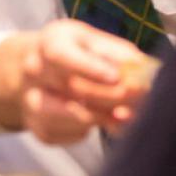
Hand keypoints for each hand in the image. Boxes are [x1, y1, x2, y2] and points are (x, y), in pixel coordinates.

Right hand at [0, 20, 153, 144]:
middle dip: (112, 95)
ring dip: (105, 116)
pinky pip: (75, 135)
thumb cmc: (71, 52)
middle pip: (74, 89)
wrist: (35, 71)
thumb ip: (117, 54)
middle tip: (139, 96)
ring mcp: (33, 102)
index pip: (61, 55)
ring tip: (123, 113)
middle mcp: (35, 72)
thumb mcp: (90, 40)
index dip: (89, 67)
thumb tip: (141, 72)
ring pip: (74, 118)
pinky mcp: (40, 129)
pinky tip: (103, 118)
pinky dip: (95, 129)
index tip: (116, 76)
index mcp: (49, 43)